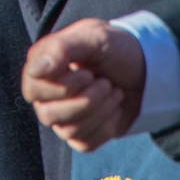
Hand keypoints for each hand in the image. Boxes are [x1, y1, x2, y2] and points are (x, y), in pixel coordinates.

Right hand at [22, 18, 146, 151]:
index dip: (63, 86)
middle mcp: (45, 94)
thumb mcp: (94, 37)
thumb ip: (61, 48)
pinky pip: (84, 143)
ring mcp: (61, 116)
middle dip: (86, 100)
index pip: (33, 89)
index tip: (88, 72)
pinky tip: (113, 108)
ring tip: (114, 91)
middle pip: (48, 114)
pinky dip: (105, 126)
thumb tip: (35, 70)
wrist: (146, 70)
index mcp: (41, 67)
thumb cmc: (116, 49)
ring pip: (68, 131)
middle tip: (105, 83)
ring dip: (100, 110)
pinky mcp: (80, 134)